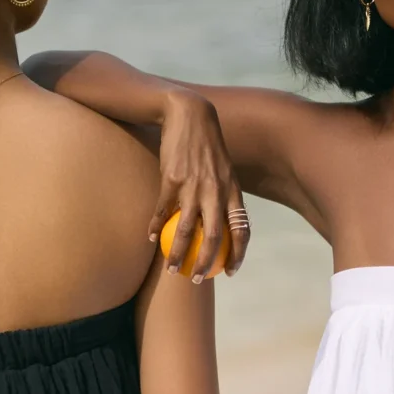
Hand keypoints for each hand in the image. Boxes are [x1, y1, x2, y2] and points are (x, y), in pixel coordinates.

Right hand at [149, 89, 249, 279]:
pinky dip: (157, 227)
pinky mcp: (171, 179)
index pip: (242, 230)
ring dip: (178, 253)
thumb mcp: (224, 169)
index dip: (238, 254)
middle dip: (207, 263)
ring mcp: (193, 186)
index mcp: (233, 190)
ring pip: (187, 229)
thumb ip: (224, 194)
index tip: (231, 271)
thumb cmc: (207, 145)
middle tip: (198, 279)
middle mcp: (216, 191)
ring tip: (172, 268)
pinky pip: (163, 210)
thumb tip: (223, 222)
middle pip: (215, 237)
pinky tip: (151, 238)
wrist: (189, 114)